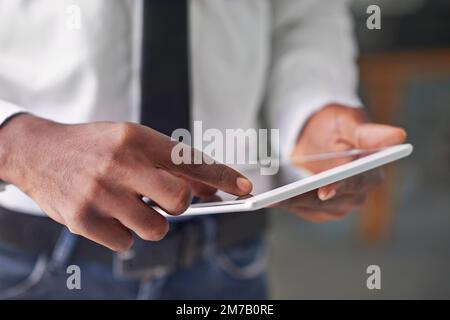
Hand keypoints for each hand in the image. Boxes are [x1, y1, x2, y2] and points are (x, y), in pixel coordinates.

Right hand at [0, 114, 252, 250]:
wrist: (39, 152)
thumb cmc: (95, 147)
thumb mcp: (133, 143)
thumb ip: (171, 165)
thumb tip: (210, 189)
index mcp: (137, 138)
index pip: (191, 160)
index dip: (222, 176)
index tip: (245, 189)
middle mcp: (121, 165)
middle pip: (179, 201)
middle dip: (180, 205)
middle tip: (163, 199)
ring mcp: (100, 194)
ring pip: (155, 228)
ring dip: (150, 222)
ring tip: (129, 204)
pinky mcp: (83, 220)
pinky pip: (126, 243)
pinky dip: (123, 233)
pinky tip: (108, 214)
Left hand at [277, 104, 406, 222]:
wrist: (315, 134)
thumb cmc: (335, 123)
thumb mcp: (347, 121)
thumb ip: (368, 131)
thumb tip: (398, 134)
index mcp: (370, 172)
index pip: (356, 183)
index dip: (340, 187)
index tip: (324, 190)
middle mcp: (357, 194)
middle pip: (330, 201)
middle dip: (305, 198)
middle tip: (280, 197)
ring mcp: (337, 204)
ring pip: (312, 208)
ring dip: (290, 204)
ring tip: (267, 198)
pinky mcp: (319, 209)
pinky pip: (301, 209)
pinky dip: (284, 204)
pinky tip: (266, 199)